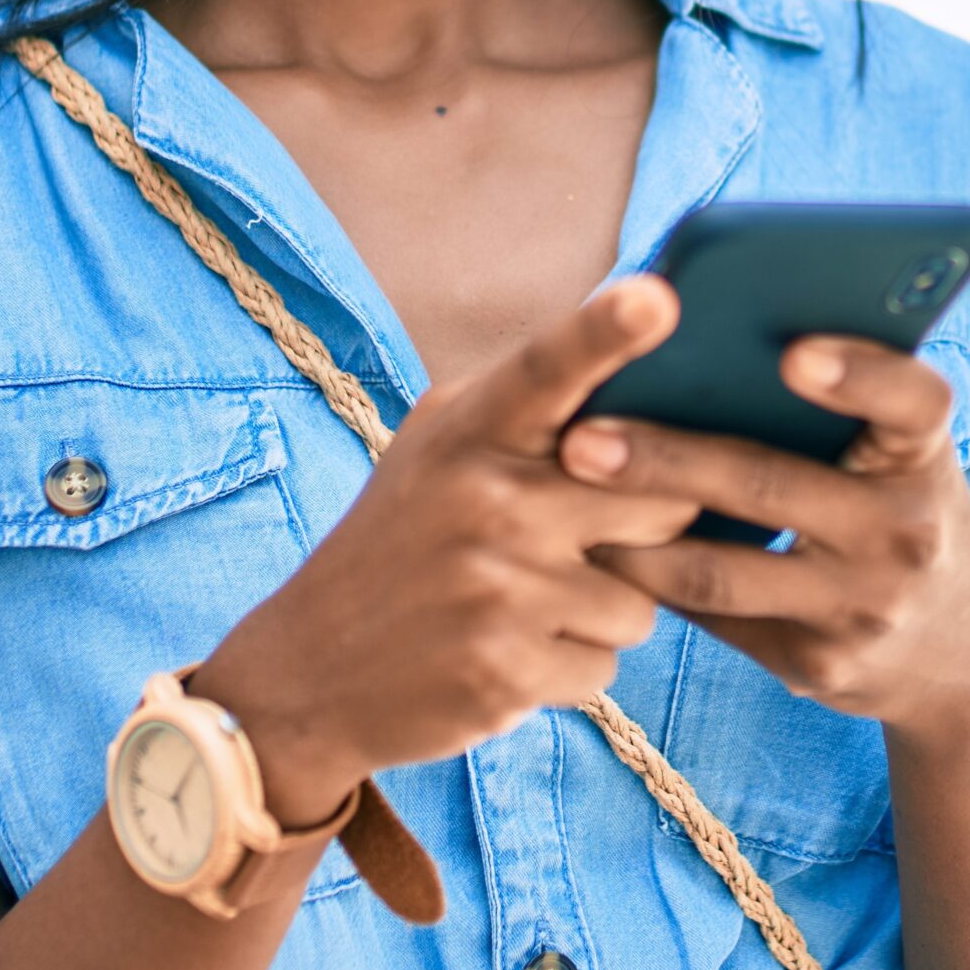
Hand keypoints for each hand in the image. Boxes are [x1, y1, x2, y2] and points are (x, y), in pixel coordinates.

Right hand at [192, 279, 702, 821]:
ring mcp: (497, 586)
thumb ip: (527, 405)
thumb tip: (642, 336)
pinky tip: (505, 653)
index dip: (606, 332)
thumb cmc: (401, 542)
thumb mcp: (438, 448)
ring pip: (640, 599)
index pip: (549, 368)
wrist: (308, 671)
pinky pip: (606, 664)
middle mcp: (486, 499)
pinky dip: (568, 666)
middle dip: (641, 531)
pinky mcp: (506, 669)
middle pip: (661, 504)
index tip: (658, 298)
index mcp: (469, 430)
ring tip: (519, 605)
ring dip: (597, 611)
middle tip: (569, 540)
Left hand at [557, 337, 969, 748]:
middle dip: (666, 461)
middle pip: (771, 487)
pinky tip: (591, 554)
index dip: (860, 374)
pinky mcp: (817, 665)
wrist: (962, 658)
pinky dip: (650, 583)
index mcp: (925, 457)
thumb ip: (838, 406)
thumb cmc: (900, 511)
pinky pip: (715, 620)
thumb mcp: (899, 457)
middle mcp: (906, 534)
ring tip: (561, 495)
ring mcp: (861, 609)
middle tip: (580, 438)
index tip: (793, 353)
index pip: (914, 402)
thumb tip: (698, 333)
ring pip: (724, 573)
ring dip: (633, 537)